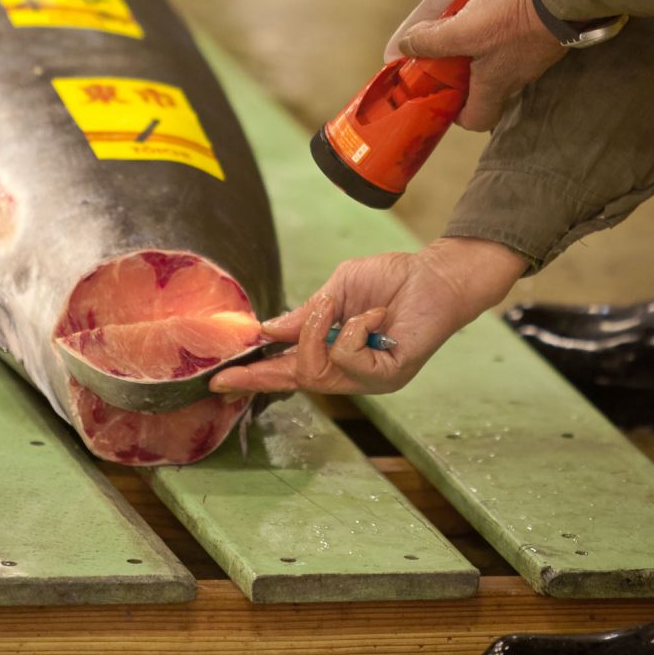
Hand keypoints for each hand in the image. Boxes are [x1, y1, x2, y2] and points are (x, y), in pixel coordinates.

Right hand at [208, 237, 525, 397]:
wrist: (434, 274)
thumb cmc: (391, 278)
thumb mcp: (338, 290)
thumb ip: (307, 313)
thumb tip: (269, 330)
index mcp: (333, 353)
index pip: (286, 371)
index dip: (253, 376)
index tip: (219, 380)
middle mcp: (349, 374)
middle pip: (296, 376)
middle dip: (287, 347)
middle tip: (296, 320)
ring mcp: (369, 379)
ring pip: (317, 371)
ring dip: (320, 332)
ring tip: (340, 308)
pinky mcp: (389, 375)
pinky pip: (348, 361)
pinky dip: (353, 332)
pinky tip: (373, 317)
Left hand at [397, 0, 565, 130]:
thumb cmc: (515, 20)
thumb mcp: (464, 30)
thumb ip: (433, 41)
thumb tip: (406, 47)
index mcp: (495, 85)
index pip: (476, 119)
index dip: (456, 114)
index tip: (442, 94)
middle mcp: (517, 77)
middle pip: (486, 88)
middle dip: (464, 73)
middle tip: (448, 51)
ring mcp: (534, 57)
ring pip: (501, 62)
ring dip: (481, 48)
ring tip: (467, 24)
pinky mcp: (544, 35)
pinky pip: (518, 41)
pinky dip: (502, 29)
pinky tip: (493, 9)